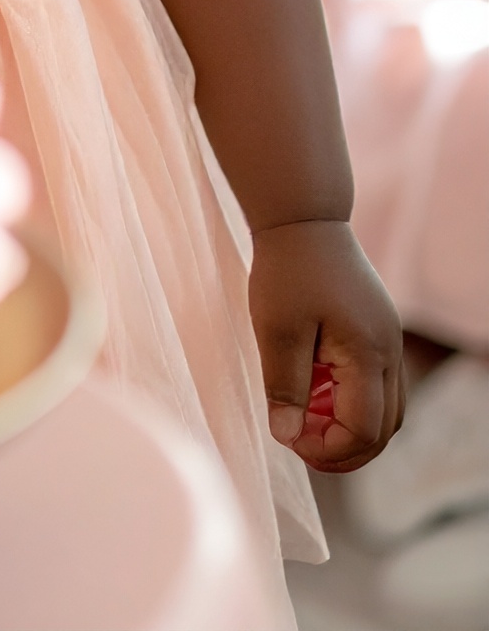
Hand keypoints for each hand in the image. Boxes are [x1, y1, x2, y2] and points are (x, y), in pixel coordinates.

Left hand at [250, 219, 403, 471]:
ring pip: (388, 410)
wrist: (303, 216)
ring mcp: (389, 339)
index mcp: (368, 353)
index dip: (328, 450)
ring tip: (308, 421)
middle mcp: (390, 351)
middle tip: (300, 444)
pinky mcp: (379, 330)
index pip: (363, 430)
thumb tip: (289, 437)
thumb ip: (285, 387)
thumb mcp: (277, 330)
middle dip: (345, 449)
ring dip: (352, 427)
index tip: (289, 439)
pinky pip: (379, 384)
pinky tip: (317, 391)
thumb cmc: (287, 269)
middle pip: (384, 429)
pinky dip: (355, 402)